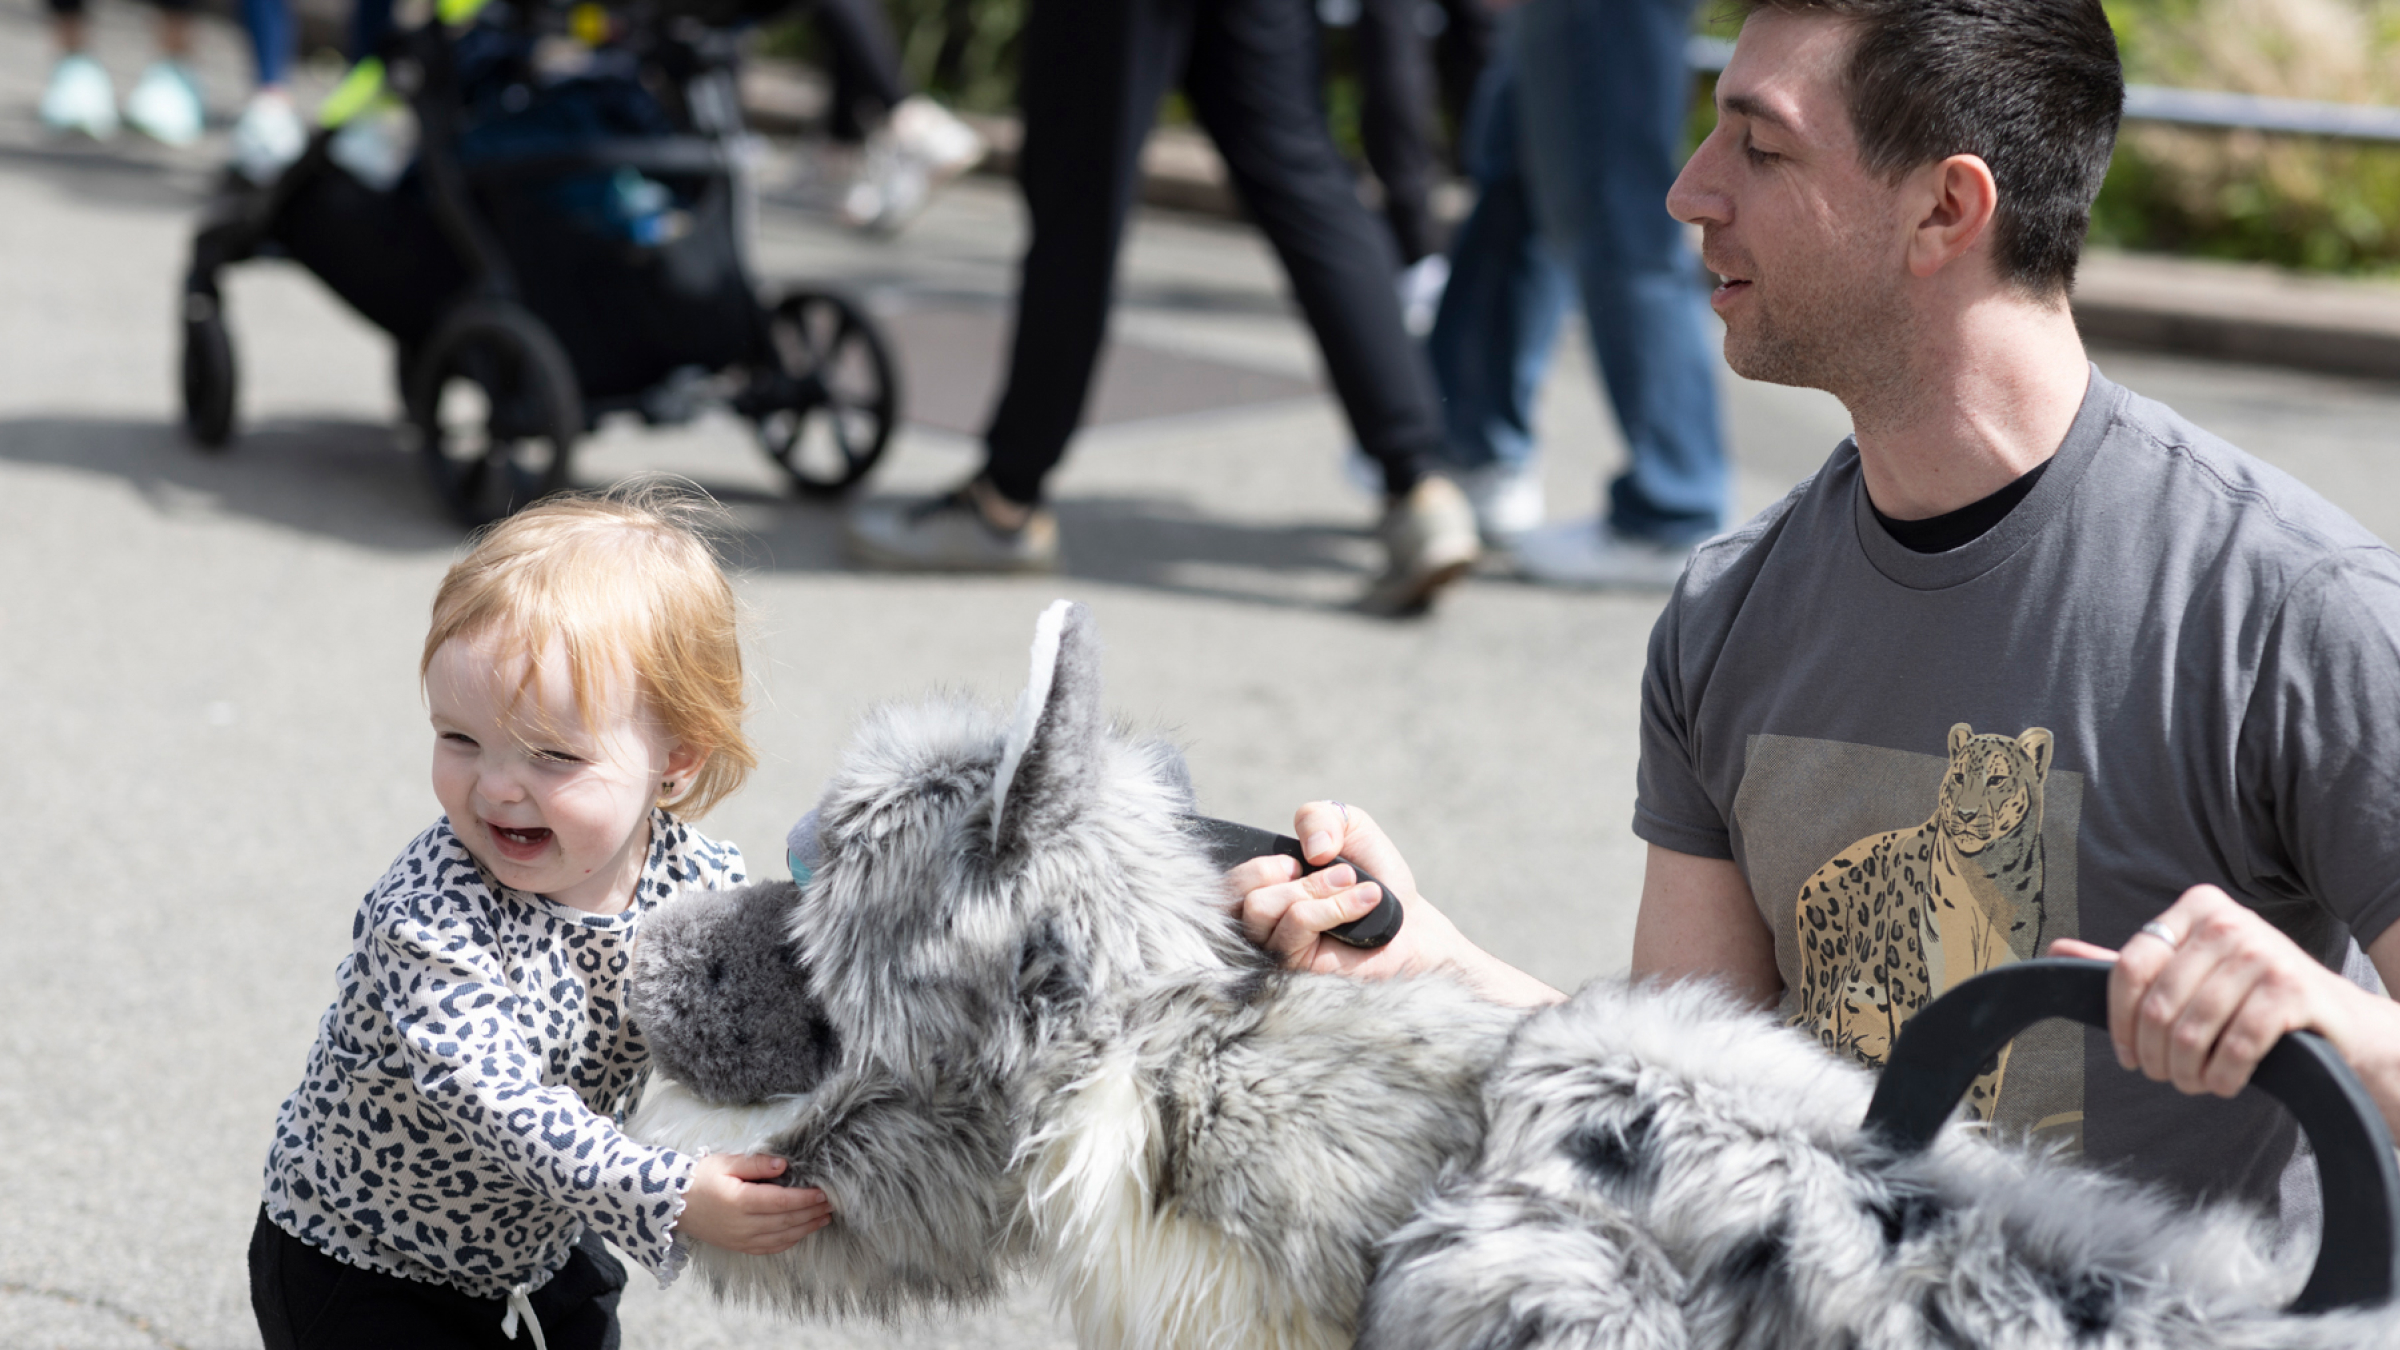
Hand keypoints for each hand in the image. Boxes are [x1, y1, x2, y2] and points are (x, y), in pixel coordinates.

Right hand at [675, 1152, 832, 1254]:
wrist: (672, 1204)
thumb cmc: (700, 1177)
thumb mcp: (726, 1162)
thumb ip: (757, 1163)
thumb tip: (785, 1164)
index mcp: (740, 1202)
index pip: (782, 1201)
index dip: (806, 1198)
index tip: (824, 1192)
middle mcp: (743, 1225)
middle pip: (787, 1221)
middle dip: (812, 1212)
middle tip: (833, 1203)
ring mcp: (741, 1239)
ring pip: (782, 1237)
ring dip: (806, 1228)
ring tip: (825, 1217)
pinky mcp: (738, 1246)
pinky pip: (770, 1248)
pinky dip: (790, 1241)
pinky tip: (802, 1231)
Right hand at [1225, 801, 1562, 1005]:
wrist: (1412, 923)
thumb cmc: (1376, 878)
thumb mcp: (1350, 828)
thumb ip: (1320, 817)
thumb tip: (1310, 850)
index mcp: (1264, 894)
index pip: (1226, 885)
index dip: (1260, 867)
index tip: (1300, 865)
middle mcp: (1263, 927)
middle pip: (1240, 896)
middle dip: (1289, 876)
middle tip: (1336, 874)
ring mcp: (1277, 953)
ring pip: (1263, 908)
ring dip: (1315, 889)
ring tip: (1353, 885)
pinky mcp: (1299, 971)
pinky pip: (1296, 925)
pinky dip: (1333, 904)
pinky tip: (1366, 900)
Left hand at [2049, 885, 2388, 1102]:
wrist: (2339, 1023)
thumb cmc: (2251, 998)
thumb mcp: (2190, 972)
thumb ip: (2131, 965)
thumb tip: (2056, 951)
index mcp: (2195, 908)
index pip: (2128, 968)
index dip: (2119, 1023)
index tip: (2127, 1056)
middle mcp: (2227, 921)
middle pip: (2157, 1005)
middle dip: (2155, 1056)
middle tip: (2167, 1077)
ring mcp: (2263, 952)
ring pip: (2192, 1030)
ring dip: (2187, 1072)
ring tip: (2194, 1082)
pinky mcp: (2293, 990)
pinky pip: (2235, 1046)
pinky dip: (2224, 1076)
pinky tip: (2226, 1082)